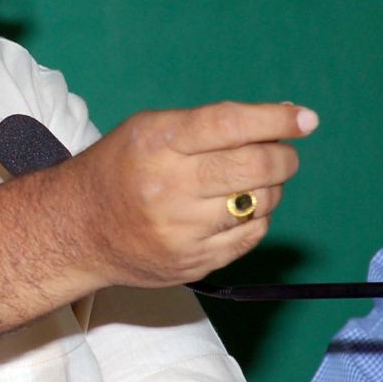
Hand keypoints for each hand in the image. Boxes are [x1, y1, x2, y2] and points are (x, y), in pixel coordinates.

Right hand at [63, 102, 317, 287]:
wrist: (77, 229)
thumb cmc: (120, 168)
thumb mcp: (148, 131)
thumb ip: (208, 124)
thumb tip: (284, 118)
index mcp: (155, 143)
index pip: (228, 124)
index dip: (274, 119)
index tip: (305, 118)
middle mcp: (169, 187)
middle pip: (255, 165)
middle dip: (283, 155)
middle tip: (283, 151)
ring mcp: (182, 230)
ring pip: (260, 202)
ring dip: (270, 186)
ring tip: (252, 180)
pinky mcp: (193, 262)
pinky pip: (250, 235)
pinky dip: (255, 217)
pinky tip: (238, 208)